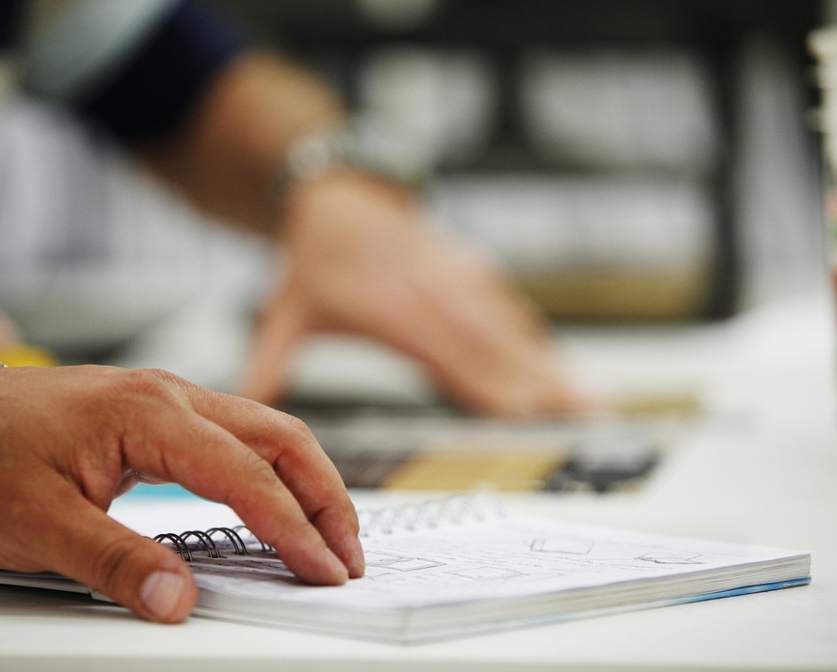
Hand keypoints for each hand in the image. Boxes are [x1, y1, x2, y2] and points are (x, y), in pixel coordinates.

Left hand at [0, 365, 363, 622]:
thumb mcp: (37, 524)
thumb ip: (112, 562)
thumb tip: (176, 602)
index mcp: (146, 414)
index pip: (244, 474)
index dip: (292, 526)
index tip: (322, 567)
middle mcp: (168, 395)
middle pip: (278, 437)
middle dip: (325, 494)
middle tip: (347, 551)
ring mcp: (166, 398)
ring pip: (264, 429)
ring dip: (305, 477)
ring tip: (328, 530)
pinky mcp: (158, 412)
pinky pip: (237, 433)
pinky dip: (273, 467)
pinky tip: (277, 498)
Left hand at [239, 171, 588, 416]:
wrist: (338, 195)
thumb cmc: (314, 259)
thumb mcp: (285, 310)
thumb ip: (269, 360)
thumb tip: (248, 402)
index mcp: (392, 310)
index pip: (448, 356)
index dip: (489, 386)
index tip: (526, 414)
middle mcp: (432, 294)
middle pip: (494, 345)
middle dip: (541, 383)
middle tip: (583, 414)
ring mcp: (455, 279)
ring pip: (510, 328)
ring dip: (550, 363)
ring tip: (588, 396)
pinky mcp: (466, 269)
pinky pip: (507, 308)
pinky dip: (535, 338)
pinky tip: (558, 362)